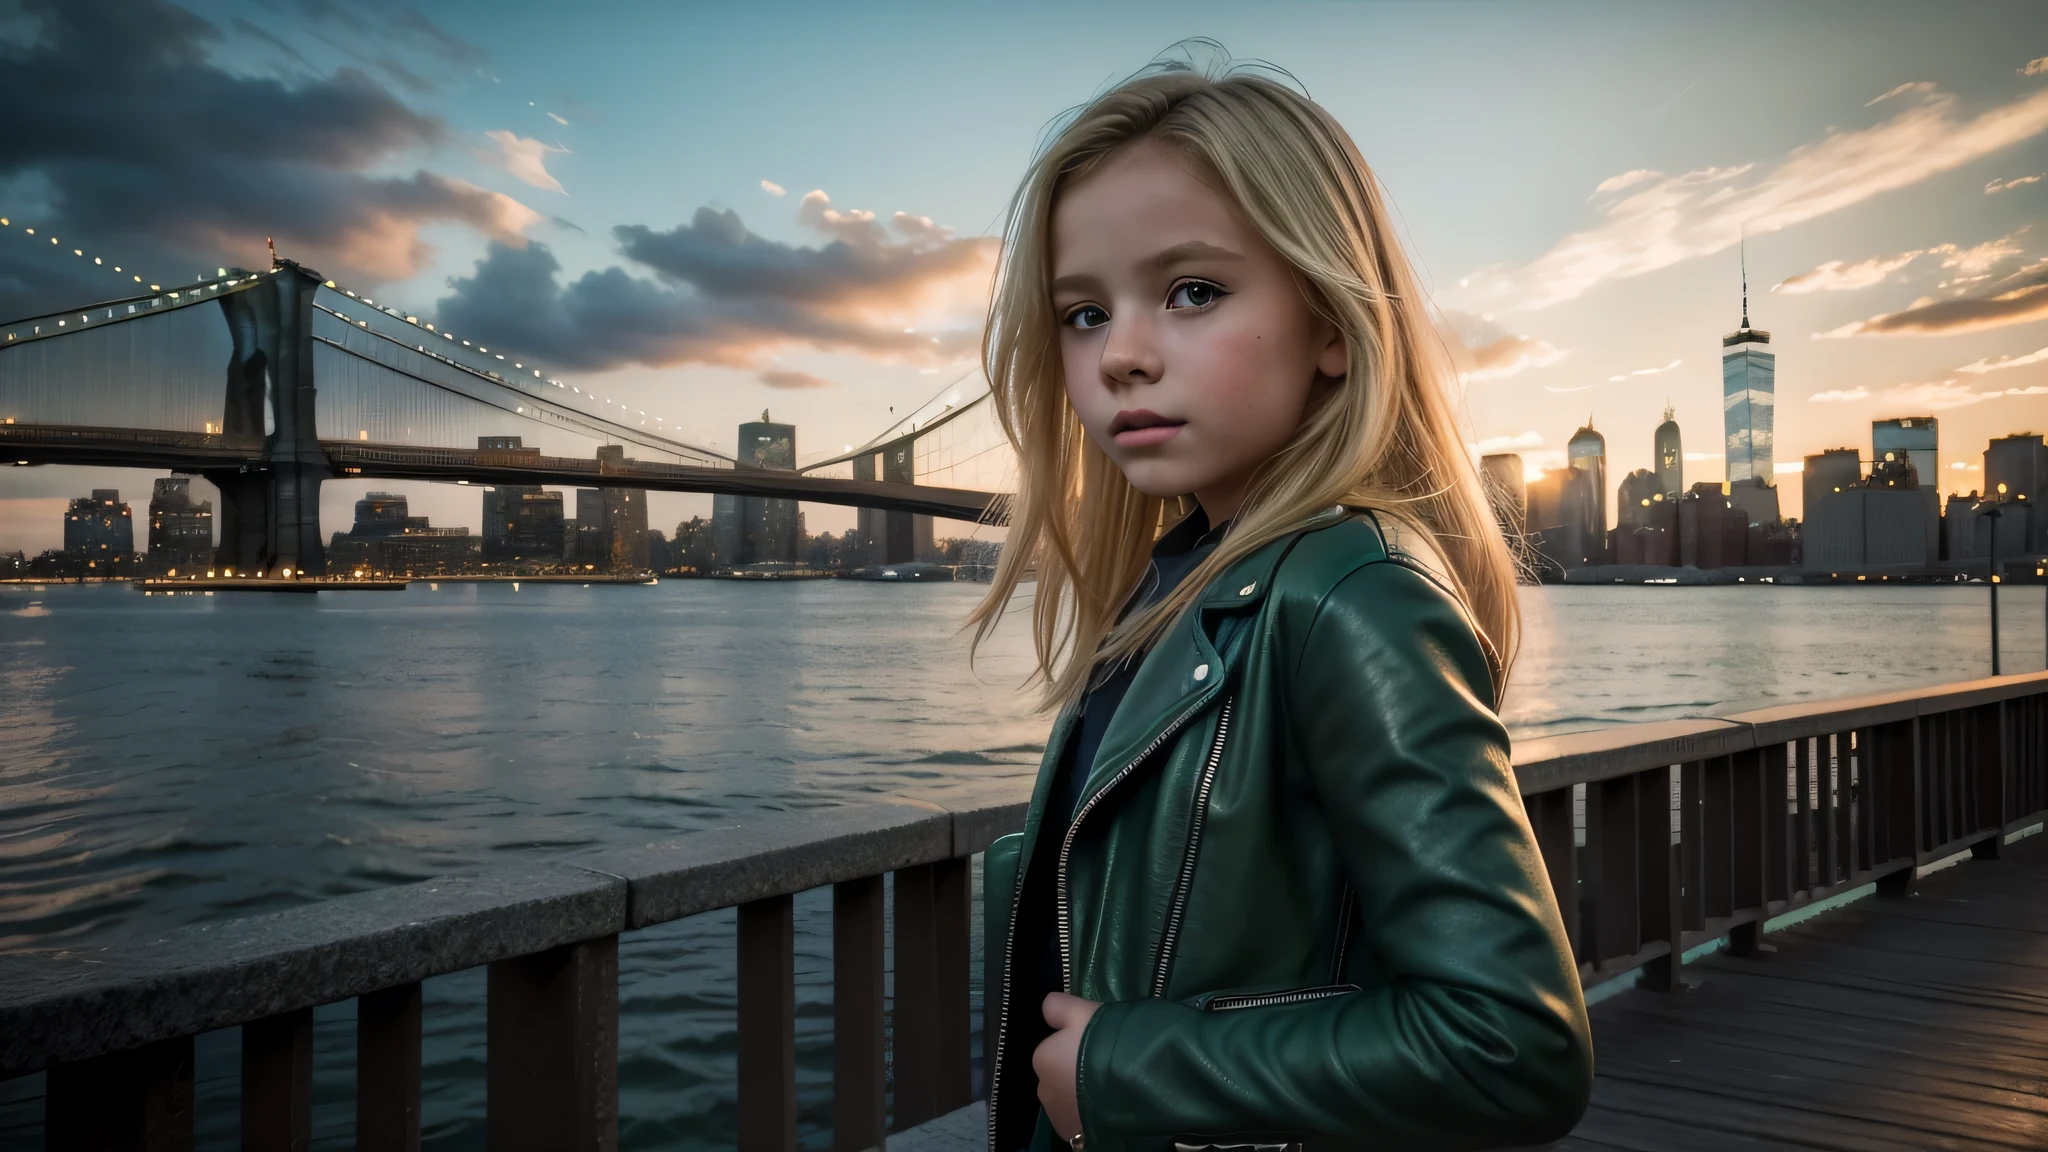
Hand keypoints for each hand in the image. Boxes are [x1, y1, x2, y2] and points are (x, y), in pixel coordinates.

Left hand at [1032, 992, 1101, 1143]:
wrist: (1132, 1085)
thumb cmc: (1104, 1042)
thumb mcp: (1082, 1011)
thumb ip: (1059, 1006)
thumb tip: (1047, 1006)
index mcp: (1042, 1058)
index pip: (1055, 1050)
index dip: (1076, 1046)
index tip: (1097, 1044)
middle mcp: (1044, 1090)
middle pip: (1060, 1078)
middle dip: (1076, 1075)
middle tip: (1106, 1067)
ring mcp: (1060, 1118)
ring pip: (1071, 1102)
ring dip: (1083, 1098)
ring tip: (1113, 1090)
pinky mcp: (1077, 1137)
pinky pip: (1082, 1123)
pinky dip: (1091, 1118)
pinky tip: (1111, 1110)